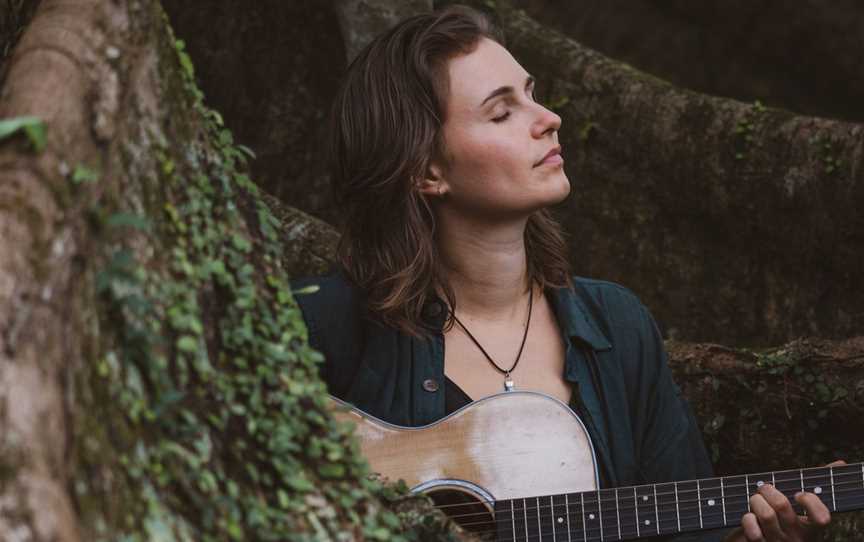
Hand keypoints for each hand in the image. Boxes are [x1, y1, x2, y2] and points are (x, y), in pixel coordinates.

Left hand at [723, 460, 844, 541]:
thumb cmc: (782, 522)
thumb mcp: (799, 509)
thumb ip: (814, 485)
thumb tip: (840, 463)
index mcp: (810, 528)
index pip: (822, 518)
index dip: (810, 502)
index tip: (798, 494)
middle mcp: (796, 538)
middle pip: (782, 505)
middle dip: (767, 489)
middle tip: (764, 489)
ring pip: (766, 514)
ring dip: (755, 501)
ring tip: (755, 500)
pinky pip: (752, 530)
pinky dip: (747, 519)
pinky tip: (750, 518)